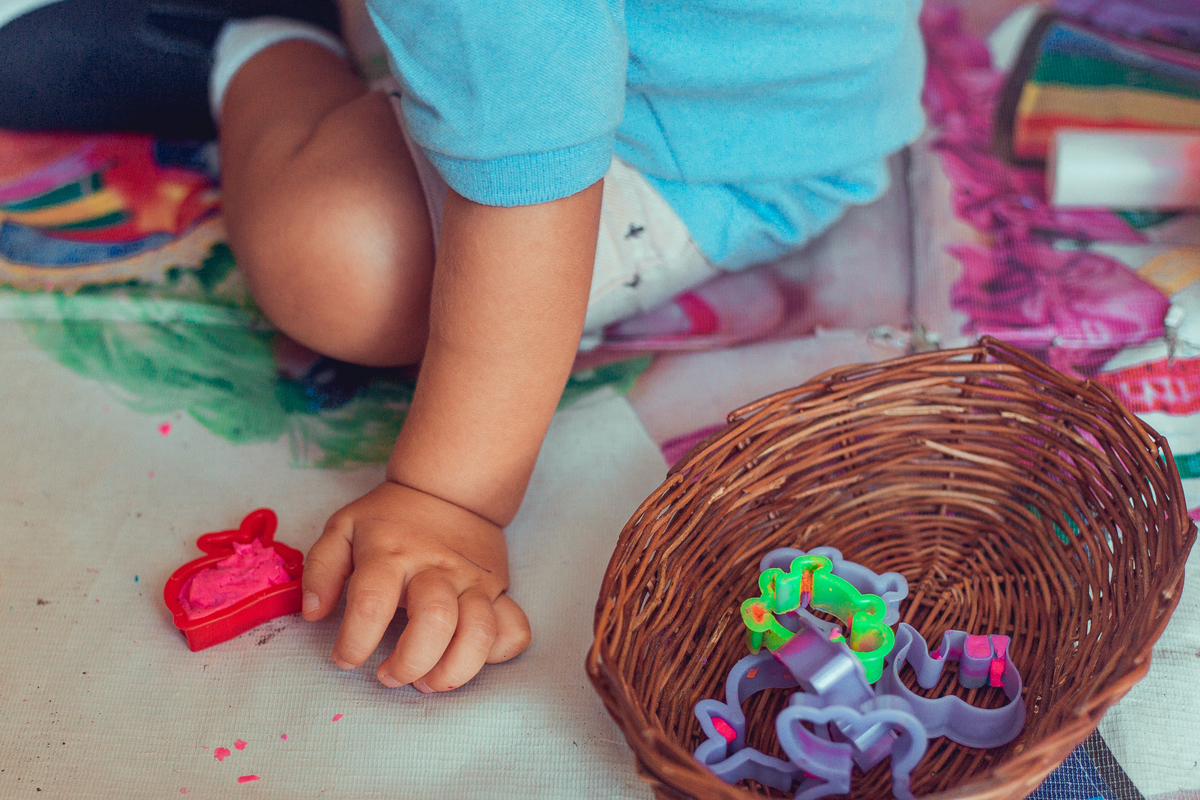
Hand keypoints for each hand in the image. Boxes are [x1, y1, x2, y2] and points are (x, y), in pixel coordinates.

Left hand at [301, 481, 530, 691]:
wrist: (451, 488)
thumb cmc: (391, 518)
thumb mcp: (343, 527)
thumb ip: (321, 568)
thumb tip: (314, 613)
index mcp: (391, 553)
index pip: (372, 602)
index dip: (354, 642)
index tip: (345, 658)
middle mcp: (436, 568)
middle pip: (434, 621)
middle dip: (410, 662)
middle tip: (389, 675)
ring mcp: (473, 581)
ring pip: (480, 632)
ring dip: (453, 670)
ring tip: (428, 681)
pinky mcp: (500, 591)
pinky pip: (514, 631)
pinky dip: (497, 654)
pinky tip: (470, 657)